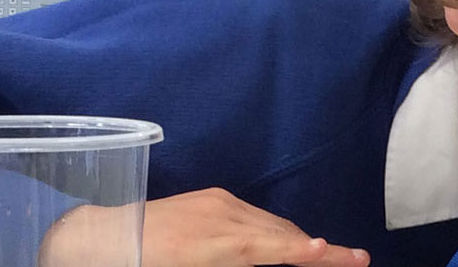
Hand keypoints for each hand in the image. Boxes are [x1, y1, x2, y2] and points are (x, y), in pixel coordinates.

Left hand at [40, 188, 370, 266]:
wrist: (102, 237)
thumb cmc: (143, 264)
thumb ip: (242, 263)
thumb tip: (274, 257)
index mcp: (217, 243)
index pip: (276, 249)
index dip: (310, 254)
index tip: (340, 254)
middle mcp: (223, 216)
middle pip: (282, 235)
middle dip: (318, 249)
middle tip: (355, 259)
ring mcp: (218, 203)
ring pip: (272, 224)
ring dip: (299, 241)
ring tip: (327, 254)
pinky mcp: (212, 197)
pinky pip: (255, 215)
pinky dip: (275, 230)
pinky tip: (285, 241)